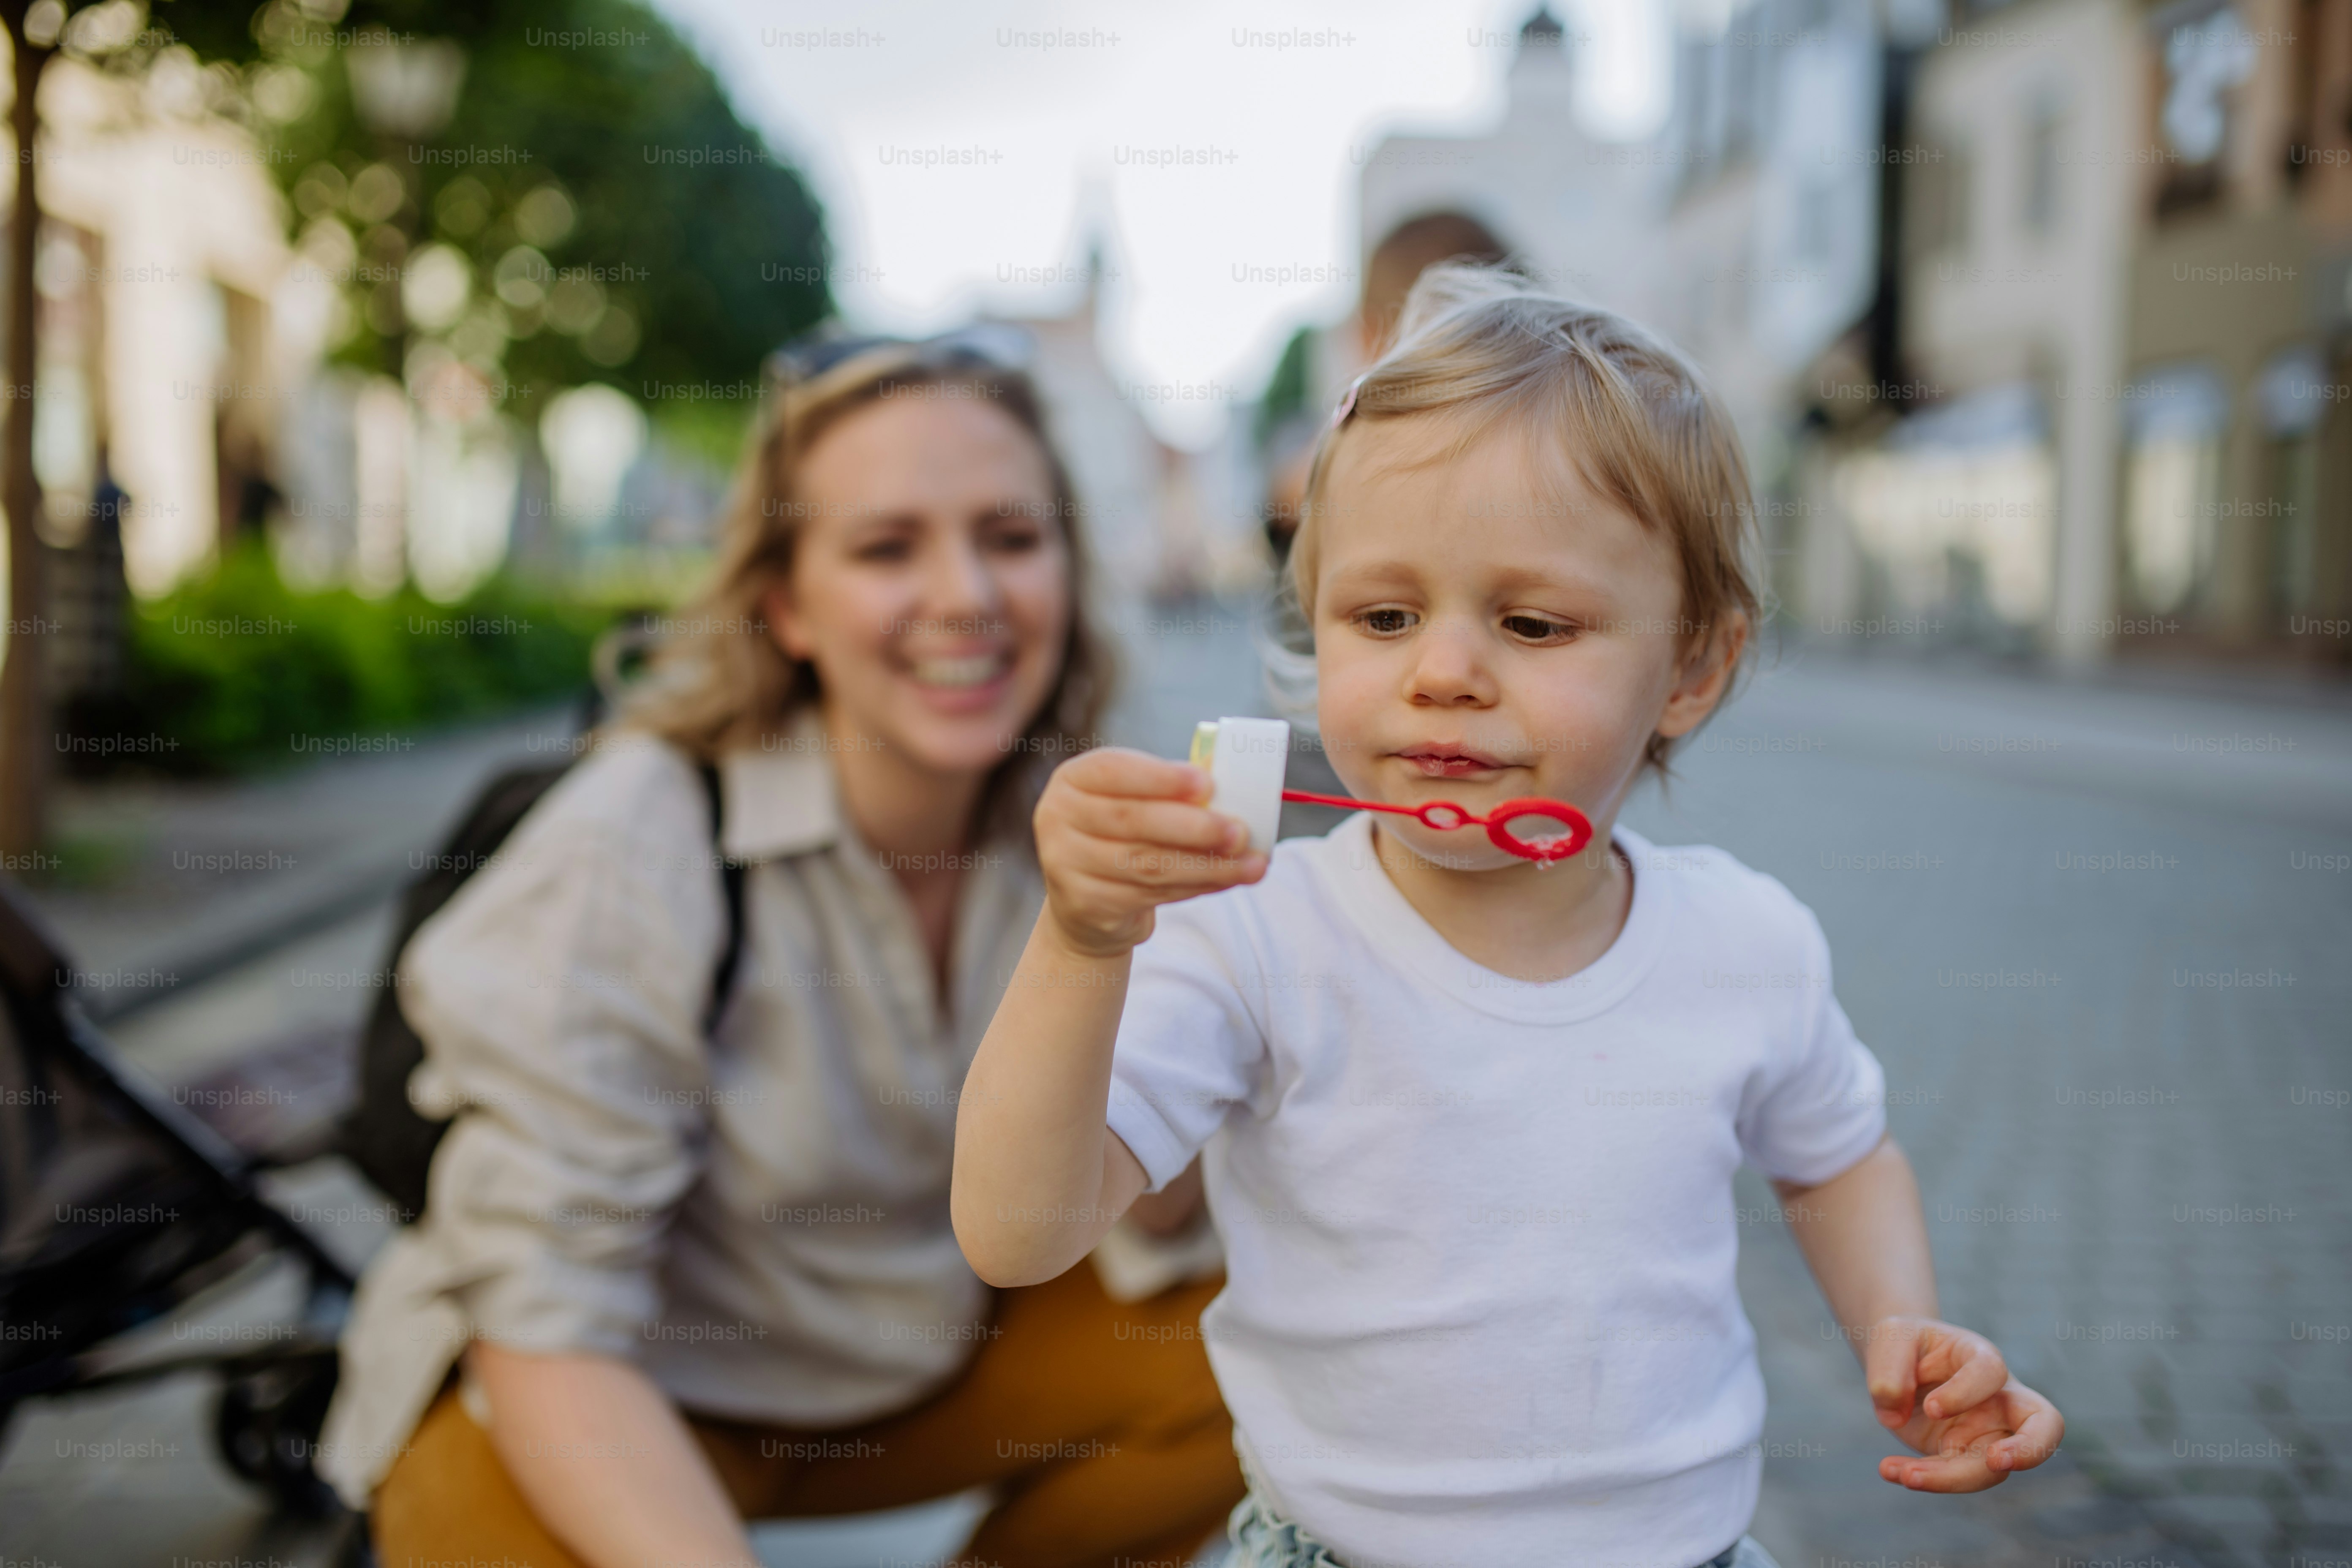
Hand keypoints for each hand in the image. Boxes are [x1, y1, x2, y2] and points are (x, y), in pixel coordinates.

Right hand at [1033, 748, 1266, 957]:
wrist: (1085, 900)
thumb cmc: (1122, 834)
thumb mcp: (1134, 800)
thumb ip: (1170, 790)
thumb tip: (1231, 788)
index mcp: (1072, 779)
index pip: (1113, 770)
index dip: (1162, 777)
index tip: (1208, 784)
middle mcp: (1057, 818)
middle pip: (1133, 821)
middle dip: (1194, 827)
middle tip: (1240, 832)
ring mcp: (1065, 864)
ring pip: (1148, 864)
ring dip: (1208, 865)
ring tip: (1252, 864)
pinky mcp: (1085, 904)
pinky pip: (1151, 894)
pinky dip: (1196, 887)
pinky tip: (1226, 880)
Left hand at [1861, 1315, 2064, 1491]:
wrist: (1900, 1366)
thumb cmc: (1905, 1344)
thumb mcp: (1889, 1337)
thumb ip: (1889, 1367)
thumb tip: (1892, 1410)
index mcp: (1981, 1357)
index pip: (1992, 1374)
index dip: (1966, 1392)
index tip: (1931, 1407)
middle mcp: (1998, 1398)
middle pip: (2043, 1426)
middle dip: (2030, 1449)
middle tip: (1996, 1462)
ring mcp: (1987, 1431)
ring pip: (1992, 1468)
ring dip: (1949, 1478)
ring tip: (1906, 1476)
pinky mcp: (1965, 1455)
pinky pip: (1955, 1476)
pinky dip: (1924, 1478)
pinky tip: (1889, 1471)